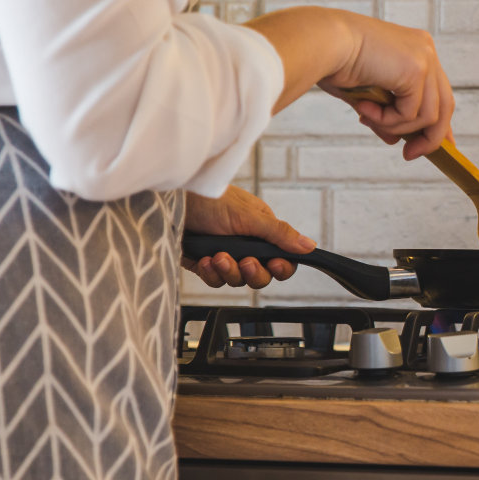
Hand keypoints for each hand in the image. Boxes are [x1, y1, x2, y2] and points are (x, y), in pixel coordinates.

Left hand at [183, 186, 314, 289]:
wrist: (167, 202)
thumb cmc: (209, 199)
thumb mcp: (250, 216)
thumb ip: (280, 234)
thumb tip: (310, 246)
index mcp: (261, 230)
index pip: (282, 258)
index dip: (280, 267)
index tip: (275, 265)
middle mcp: (244, 244)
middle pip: (261, 275)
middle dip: (253, 272)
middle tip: (244, 262)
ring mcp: (223, 254)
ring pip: (237, 280)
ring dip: (229, 271)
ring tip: (217, 257)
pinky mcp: (203, 263)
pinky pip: (215, 280)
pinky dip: (211, 273)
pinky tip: (204, 259)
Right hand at [321, 14, 454, 159]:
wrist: (319, 41)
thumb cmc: (333, 62)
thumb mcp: (365, 94)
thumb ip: (385, 114)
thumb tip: (395, 140)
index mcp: (416, 49)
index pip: (439, 92)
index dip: (441, 122)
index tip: (438, 145)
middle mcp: (426, 50)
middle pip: (445, 106)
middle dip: (429, 137)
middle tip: (408, 154)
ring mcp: (425, 58)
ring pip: (428, 115)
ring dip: (396, 126)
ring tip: (367, 118)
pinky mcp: (417, 69)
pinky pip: (411, 113)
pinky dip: (388, 120)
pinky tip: (364, 108)